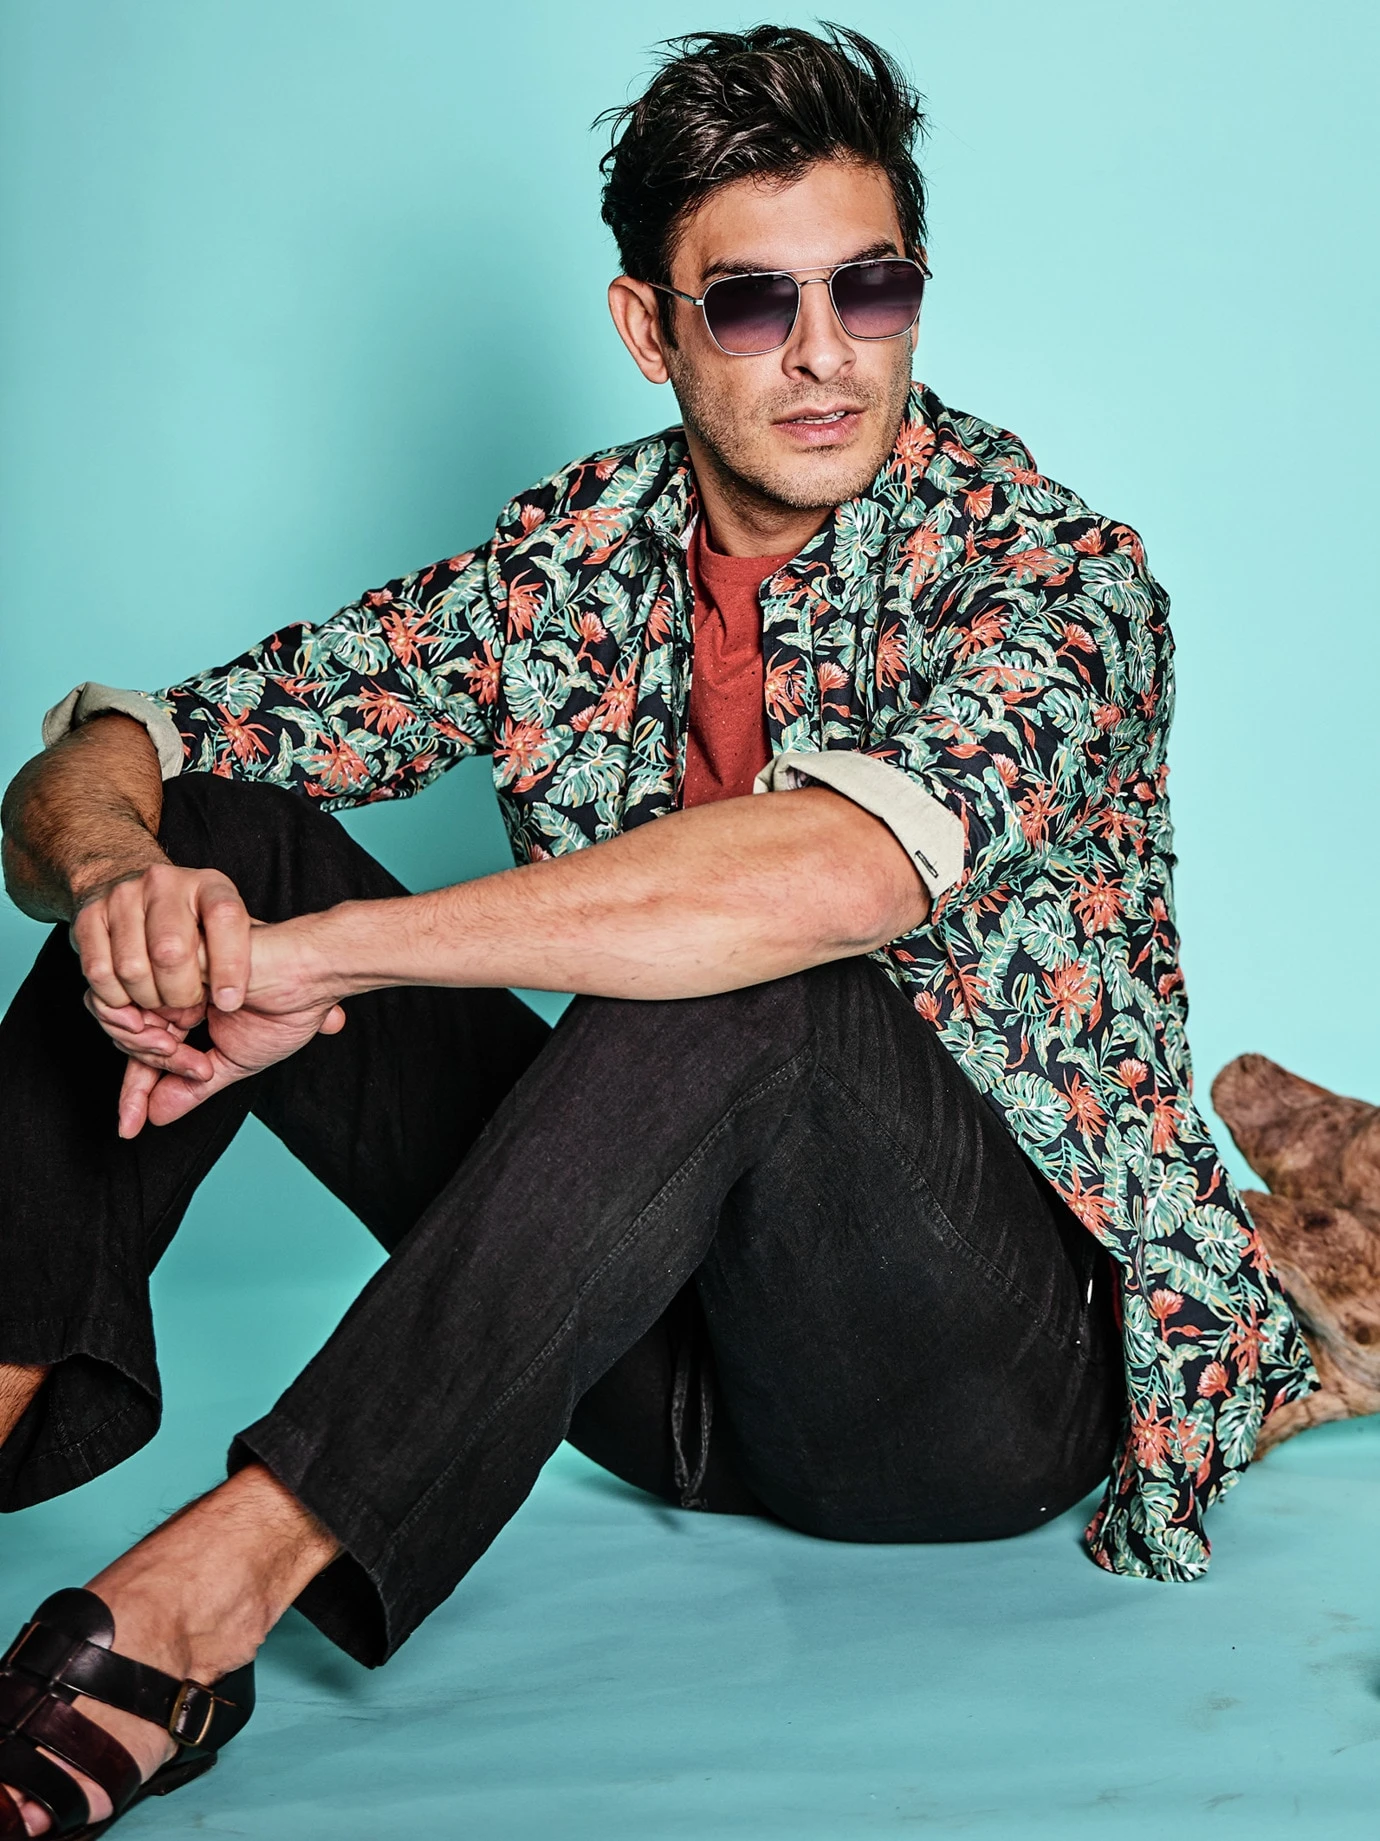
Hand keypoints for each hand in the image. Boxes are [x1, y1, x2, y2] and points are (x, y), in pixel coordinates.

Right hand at [72, 862, 252, 1013]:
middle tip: (188, 1008)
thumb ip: (235, 958)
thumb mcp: (223, 929)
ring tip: (161, 1003)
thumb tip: (227, 1003)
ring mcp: (122, 896)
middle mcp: (164, 883)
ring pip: (132, 968)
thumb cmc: (188, 922)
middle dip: (181, 994)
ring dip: (148, 1000)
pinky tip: (131, 1000)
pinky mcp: (88, 916)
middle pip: (170, 951)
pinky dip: (116, 998)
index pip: (225, 916)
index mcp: (208, 884)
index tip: (229, 1002)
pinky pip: (99, 972)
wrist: (125, 885)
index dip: (229, 964)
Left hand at [90, 918, 345, 1137]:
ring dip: (153, 1048)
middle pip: (125, 1036)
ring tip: (198, 1051)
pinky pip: (138, 992)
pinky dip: (159, 1019)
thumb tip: (153, 1117)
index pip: (143, 1051)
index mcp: (183, 1008)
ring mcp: (168, 968)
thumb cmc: (289, 1008)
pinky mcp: (172, 951)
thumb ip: (191, 1087)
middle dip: (148, 1068)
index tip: (129, 1127)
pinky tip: (190, 1022)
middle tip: (199, 1070)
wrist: (313, 976)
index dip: (134, 1091)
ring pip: (123, 1016)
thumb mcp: (234, 1062)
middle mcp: (169, 986)